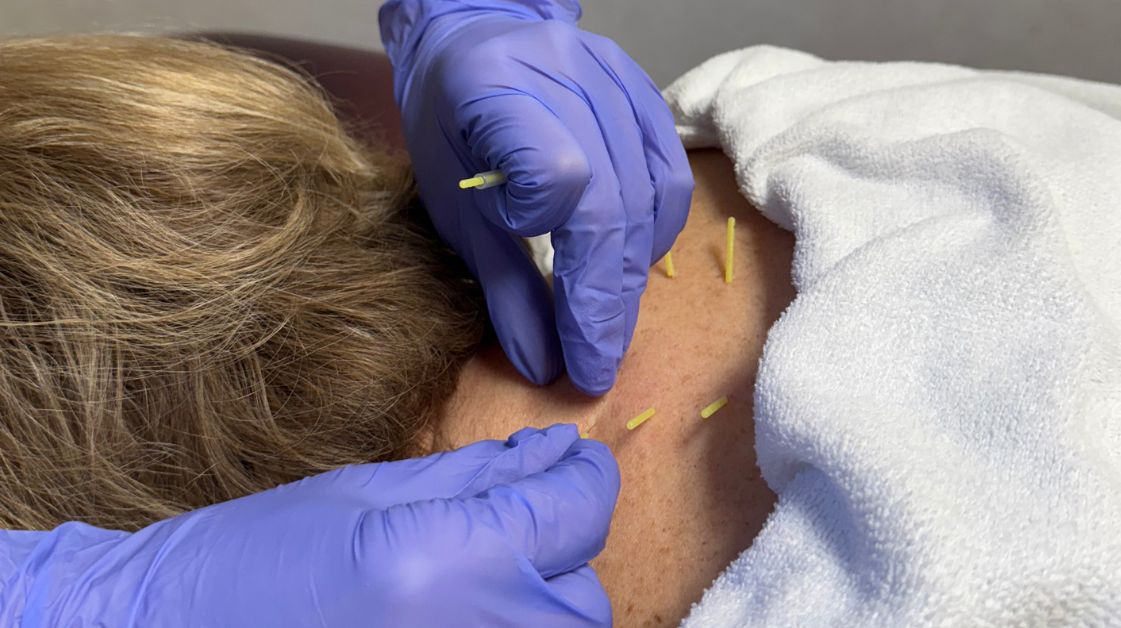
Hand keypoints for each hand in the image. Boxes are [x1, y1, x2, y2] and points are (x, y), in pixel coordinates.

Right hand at [0, 425, 619, 627]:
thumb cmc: (250, 560)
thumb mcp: (368, 493)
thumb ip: (479, 477)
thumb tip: (557, 452)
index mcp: (445, 564)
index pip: (579, 511)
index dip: (582, 477)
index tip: (569, 466)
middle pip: (584, 593)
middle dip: (554, 552)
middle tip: (493, 532)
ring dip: (534, 606)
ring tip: (459, 585)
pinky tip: (448, 614)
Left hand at [380, 0, 694, 395]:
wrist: (472, 40)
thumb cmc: (450, 125)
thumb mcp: (452, 205)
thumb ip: (500, 284)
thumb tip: (543, 366)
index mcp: (499, 87)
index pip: (556, 173)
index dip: (542, 224)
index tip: (516, 239)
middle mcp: (568, 73)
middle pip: (612, 201)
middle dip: (603, 299)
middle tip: (593, 367)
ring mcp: (615, 77)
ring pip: (650, 195)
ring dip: (631, 276)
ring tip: (608, 327)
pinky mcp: (645, 91)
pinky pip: (670, 177)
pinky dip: (655, 232)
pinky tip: (632, 264)